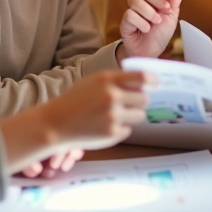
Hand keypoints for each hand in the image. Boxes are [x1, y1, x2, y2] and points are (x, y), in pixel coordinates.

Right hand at [0, 70, 152, 173]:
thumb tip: (143, 83)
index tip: (156, 84)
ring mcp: (113, 116)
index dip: (152, 80)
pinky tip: (104, 126)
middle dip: (138, 101)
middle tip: (127, 104)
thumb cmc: (74, 101)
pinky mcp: (112, 133)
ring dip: (131, 115)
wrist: (55, 124)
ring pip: (140, 115)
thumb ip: (116, 80)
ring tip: (113, 115)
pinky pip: (128, 129)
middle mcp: (112, 96)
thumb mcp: (92, 82)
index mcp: (107, 79)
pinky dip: (120, 128)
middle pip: (144, 98)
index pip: (141, 77)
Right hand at [118, 0, 180, 58]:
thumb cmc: (160, 34)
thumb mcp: (171, 18)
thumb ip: (173, 2)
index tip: (167, 9)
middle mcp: (139, 5)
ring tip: (152, 25)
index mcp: (151, 2)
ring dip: (148, 14)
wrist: (151, 52)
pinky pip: (129, 15)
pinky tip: (144, 30)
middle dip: (155, 5)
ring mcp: (131, 13)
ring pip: (135, 1)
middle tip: (159, 19)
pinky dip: (140, 23)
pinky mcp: (124, 23)